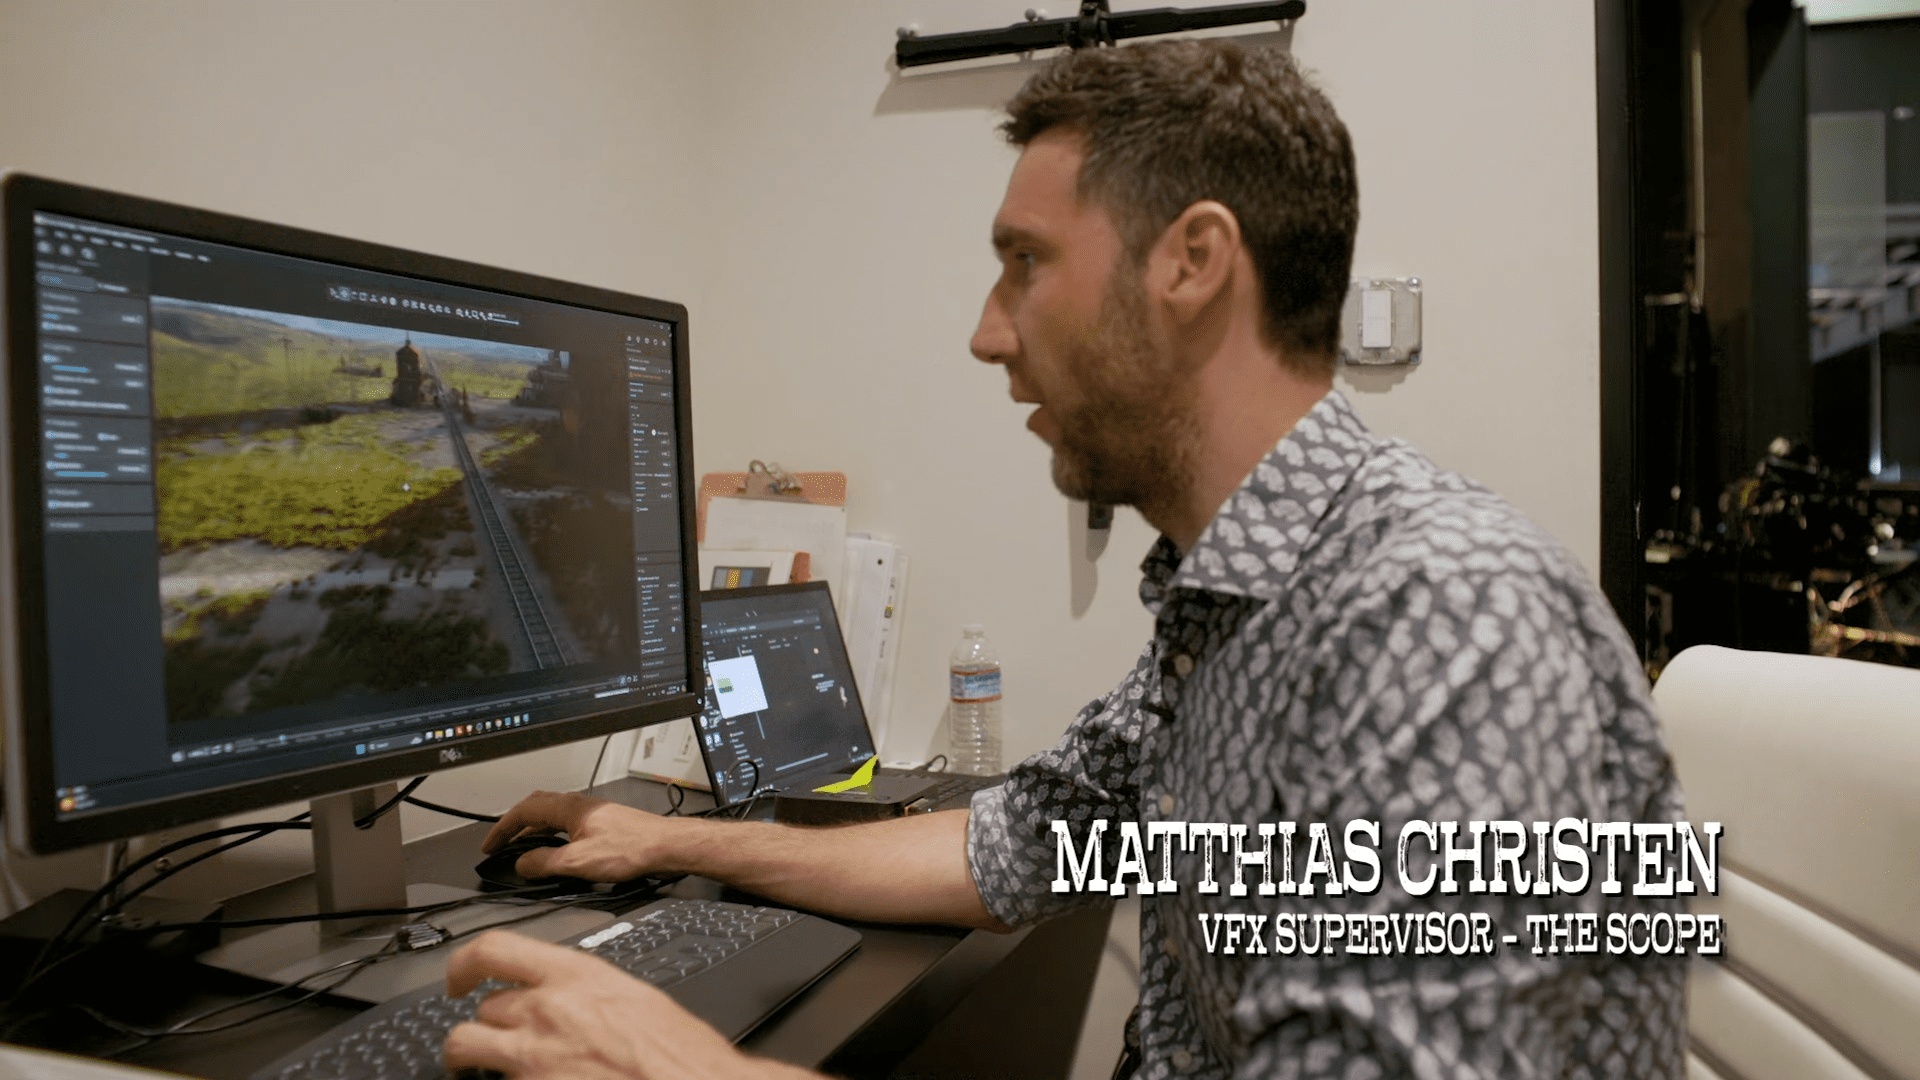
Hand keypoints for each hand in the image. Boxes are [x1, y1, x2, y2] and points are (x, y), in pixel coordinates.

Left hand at [444, 931, 795, 1079]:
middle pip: (483, 1007)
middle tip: (502, 1036)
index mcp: (576, 976)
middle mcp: (545, 1012)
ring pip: (467, 1047)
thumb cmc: (678, 1054)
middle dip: (491, 1023)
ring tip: (486, 1065)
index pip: (493, 948)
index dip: (464, 962)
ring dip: (475, 1056)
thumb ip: (591, 991)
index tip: (460, 977)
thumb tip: (573, 996)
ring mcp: (531, 1058)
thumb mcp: (635, 999)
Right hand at [482, 790, 673, 882]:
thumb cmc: (633, 848)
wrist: (667, 846)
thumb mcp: (579, 862)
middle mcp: (580, 805)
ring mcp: (593, 813)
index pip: (523, 811)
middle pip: (537, 808)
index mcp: (569, 808)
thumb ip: (545, 863)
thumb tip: (522, 864)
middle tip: (502, 843)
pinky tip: (556, 851)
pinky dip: (552, 836)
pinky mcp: (604, 823)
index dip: (502, 829)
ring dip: (534, 830)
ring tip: (523, 849)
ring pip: (553, 816)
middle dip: (515, 825)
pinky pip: (567, 825)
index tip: (490, 845)